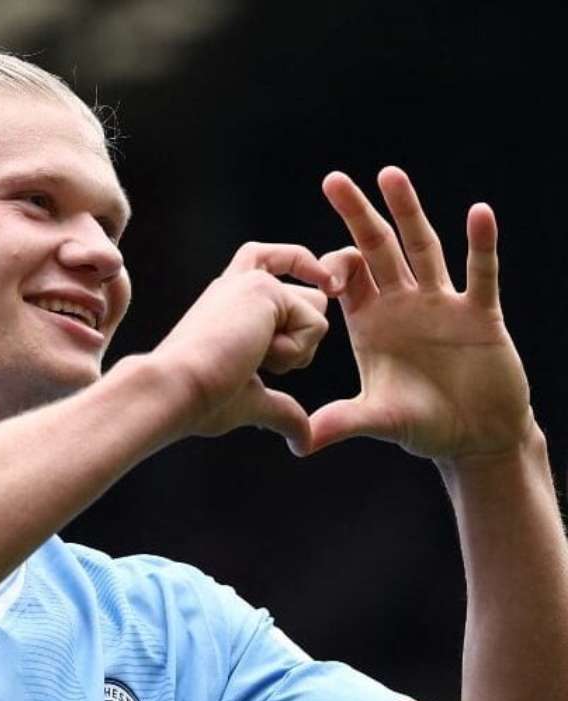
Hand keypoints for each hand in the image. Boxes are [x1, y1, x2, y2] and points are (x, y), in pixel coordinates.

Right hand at [155, 241, 335, 454]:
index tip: (327, 286)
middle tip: (256, 361)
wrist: (174, 390)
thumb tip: (304, 441)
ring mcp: (250, 282)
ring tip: (249, 358)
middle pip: (314, 296)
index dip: (304, 267)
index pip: (272, 263)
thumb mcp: (250, 400)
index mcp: (229, 304)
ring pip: (318, 310)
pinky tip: (254, 354)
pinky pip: (316, 324)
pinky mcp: (263, 287)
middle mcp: (238, 285)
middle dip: (304, 338)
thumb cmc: (198, 399)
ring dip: (296, 349)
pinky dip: (293, 352)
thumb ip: (281, 409)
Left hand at [311, 167, 533, 461]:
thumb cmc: (422, 425)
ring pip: (423, 248)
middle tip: (333, 179)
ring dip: (408, 212)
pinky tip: (479, 214)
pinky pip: (481, 274)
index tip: (320, 275)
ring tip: (391, 175)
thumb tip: (300, 443)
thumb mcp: (379, 419)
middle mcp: (402, 304)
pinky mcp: (480, 314)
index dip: (330, 267)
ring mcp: (441, 304)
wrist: (474, 438)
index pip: (345, 278)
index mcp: (370, 322)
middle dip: (357, 215)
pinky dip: (481, 245)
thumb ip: (342, 422)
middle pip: (377, 249)